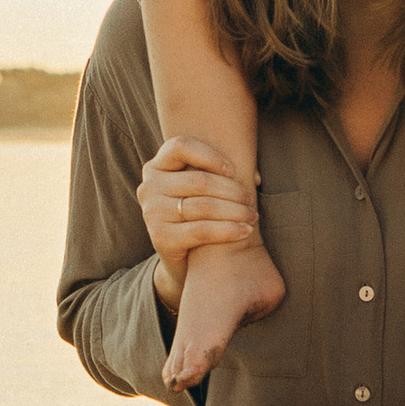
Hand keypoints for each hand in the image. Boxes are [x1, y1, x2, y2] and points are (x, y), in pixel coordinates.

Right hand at [138, 136, 259, 301]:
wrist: (184, 260)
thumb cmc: (199, 215)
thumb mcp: (200, 190)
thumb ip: (220, 175)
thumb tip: (255, 177)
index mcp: (156, 167)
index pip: (180, 146)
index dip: (210, 156)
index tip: (233, 171)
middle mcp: (149, 187)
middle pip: (199, 180)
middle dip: (232, 190)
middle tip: (251, 200)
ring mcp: (152, 213)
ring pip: (203, 206)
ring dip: (235, 211)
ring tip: (252, 216)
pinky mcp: (160, 238)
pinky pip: (202, 230)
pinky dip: (228, 230)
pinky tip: (245, 231)